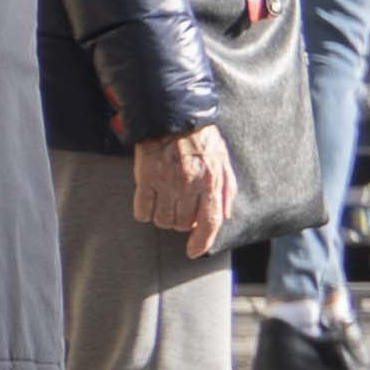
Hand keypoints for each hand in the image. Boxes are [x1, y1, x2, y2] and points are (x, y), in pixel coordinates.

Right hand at [137, 124, 232, 257]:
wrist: (172, 118)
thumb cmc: (201, 141)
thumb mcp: (223, 163)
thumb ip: (226, 190)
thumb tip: (225, 216)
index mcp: (211, 181)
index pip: (210, 221)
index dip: (202, 241)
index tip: (193, 252)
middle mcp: (190, 184)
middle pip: (183, 224)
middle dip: (182, 223)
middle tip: (181, 208)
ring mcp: (166, 182)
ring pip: (163, 221)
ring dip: (164, 219)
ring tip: (166, 203)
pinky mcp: (145, 178)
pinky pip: (142, 210)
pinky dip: (145, 213)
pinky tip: (149, 202)